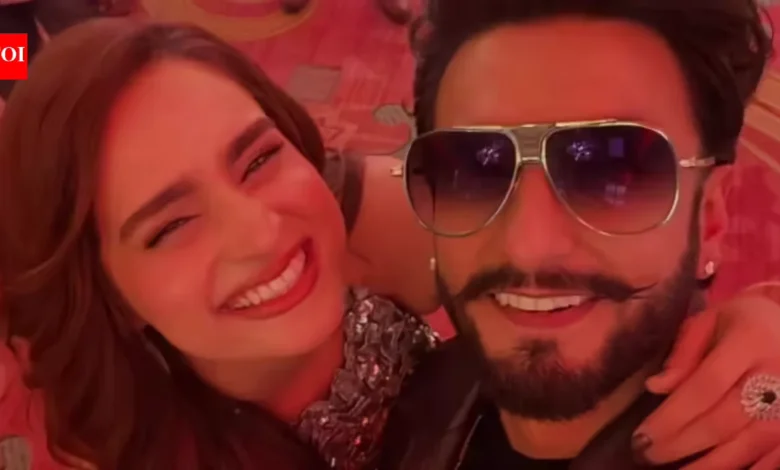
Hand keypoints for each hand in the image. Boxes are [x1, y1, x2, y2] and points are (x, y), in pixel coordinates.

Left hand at [633, 292, 779, 468]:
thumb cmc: (744, 323)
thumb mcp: (710, 321)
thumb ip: (683, 353)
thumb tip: (654, 388)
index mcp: (750, 341)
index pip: (705, 386)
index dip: (672, 416)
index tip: (641, 435)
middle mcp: (777, 374)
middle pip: (724, 421)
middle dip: (681, 443)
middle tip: (647, 454)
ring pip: (750, 445)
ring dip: (709, 465)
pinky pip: (773, 457)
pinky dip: (746, 469)